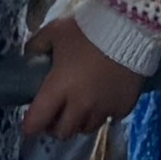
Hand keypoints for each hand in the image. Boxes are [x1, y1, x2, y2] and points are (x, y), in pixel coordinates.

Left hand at [24, 24, 150, 140]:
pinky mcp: (123, 107)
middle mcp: (80, 105)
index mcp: (59, 88)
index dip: (30, 125)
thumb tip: (29, 56)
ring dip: (79, 121)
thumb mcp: (55, 31)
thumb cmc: (88, 29)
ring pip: (86, 128)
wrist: (130, 27)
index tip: (29, 124)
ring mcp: (104, 109)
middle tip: (54, 116)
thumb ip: (37, 45)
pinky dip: (103, 112)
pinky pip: (109, 118)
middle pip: (63, 132)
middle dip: (55, 127)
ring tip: (79, 108)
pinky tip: (103, 98)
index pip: (37, 119)